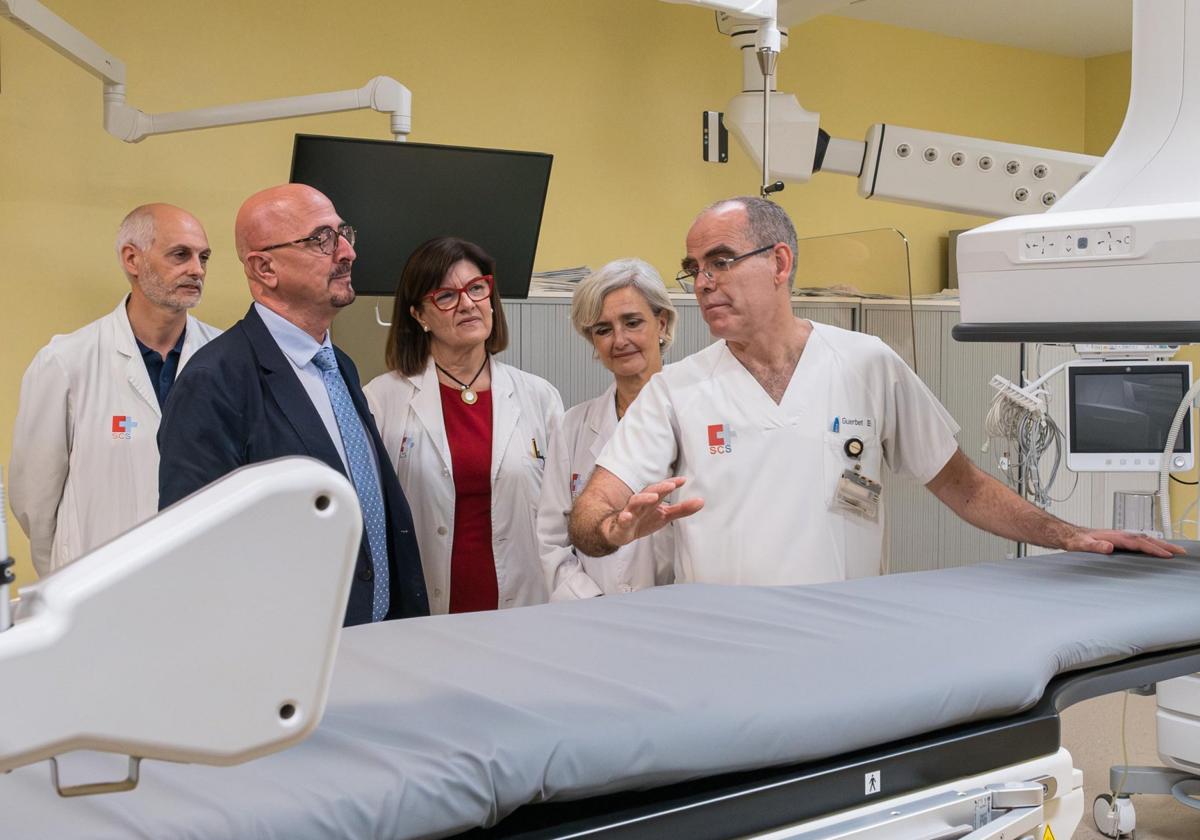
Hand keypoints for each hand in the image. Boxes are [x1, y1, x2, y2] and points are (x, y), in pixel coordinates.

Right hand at [601, 477, 702, 547]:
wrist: (620, 532)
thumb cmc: (643, 520)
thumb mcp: (665, 515)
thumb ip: (682, 509)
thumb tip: (701, 501)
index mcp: (652, 500)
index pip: (662, 489)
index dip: (672, 483)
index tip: (683, 480)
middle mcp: (641, 503)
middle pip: (649, 492)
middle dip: (660, 488)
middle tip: (671, 485)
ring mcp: (630, 512)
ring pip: (635, 502)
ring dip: (643, 498)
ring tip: (654, 497)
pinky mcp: (622, 524)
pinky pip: (622, 519)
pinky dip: (624, 517)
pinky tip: (628, 516)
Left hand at [1064, 528, 1186, 558]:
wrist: (1069, 535)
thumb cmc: (1075, 541)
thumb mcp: (1081, 545)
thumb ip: (1094, 546)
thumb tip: (1108, 547)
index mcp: (1115, 537)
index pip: (1139, 543)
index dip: (1154, 549)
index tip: (1167, 555)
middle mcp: (1120, 535)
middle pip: (1147, 539)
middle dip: (1165, 545)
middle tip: (1181, 552)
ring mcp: (1120, 536)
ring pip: (1145, 539)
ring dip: (1161, 544)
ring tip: (1176, 550)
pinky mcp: (1119, 539)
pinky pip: (1140, 541)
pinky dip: (1152, 544)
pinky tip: (1156, 548)